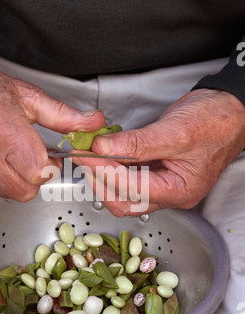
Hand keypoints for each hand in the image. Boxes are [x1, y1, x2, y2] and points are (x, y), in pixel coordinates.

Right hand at [0, 58, 104, 200]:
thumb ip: (63, 116)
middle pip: (26, 190)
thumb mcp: (27, 96)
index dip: (50, 167)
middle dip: (36, 178)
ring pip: (9, 193)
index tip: (49, 157)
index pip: (40, 173)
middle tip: (31, 157)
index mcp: (6, 133)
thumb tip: (92, 123)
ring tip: (10, 153)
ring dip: (18, 179)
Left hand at [72, 89, 244, 215]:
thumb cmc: (215, 121)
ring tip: (90, 155)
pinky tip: (105, 155)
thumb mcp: (176, 130)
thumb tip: (103, 148)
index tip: (84, 154)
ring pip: (123, 194)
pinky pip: (130, 180)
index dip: (103, 171)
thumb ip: (137, 143)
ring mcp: (164, 187)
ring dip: (104, 176)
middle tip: (82, 157)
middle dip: (99, 181)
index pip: (131, 189)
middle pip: (123, 201)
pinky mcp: (158, 176)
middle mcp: (171, 195)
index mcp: (179, 190)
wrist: (230, 111)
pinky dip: (113, 169)